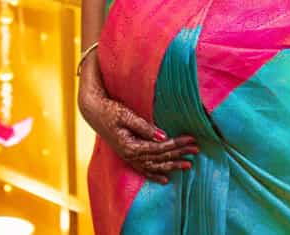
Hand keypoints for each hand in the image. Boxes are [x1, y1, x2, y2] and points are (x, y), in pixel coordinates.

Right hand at [78, 66, 197, 184]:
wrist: (92, 111)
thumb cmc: (108, 110)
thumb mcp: (125, 115)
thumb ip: (144, 127)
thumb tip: (163, 136)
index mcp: (131, 146)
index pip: (160, 148)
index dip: (176, 144)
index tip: (191, 139)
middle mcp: (130, 155)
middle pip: (160, 158)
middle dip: (179, 154)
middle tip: (196, 149)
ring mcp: (128, 157)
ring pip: (154, 165)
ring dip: (172, 165)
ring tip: (188, 165)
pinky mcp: (127, 155)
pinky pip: (143, 169)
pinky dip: (155, 174)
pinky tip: (166, 179)